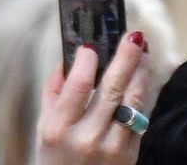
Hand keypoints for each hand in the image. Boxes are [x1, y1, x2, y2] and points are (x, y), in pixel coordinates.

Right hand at [35, 32, 150, 164]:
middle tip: (133, 35)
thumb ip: (53, 93)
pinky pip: (141, 114)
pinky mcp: (131, 152)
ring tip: (142, 50)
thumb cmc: (56, 157)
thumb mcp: (44, 128)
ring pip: (133, 99)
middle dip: (125, 57)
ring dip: (141, 70)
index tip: (91, 45)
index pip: (77, 86)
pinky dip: (142, 92)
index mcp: (59, 129)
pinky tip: (142, 75)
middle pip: (112, 88)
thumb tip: (67, 60)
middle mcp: (87, 137)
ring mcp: (112, 146)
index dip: (86, 61)